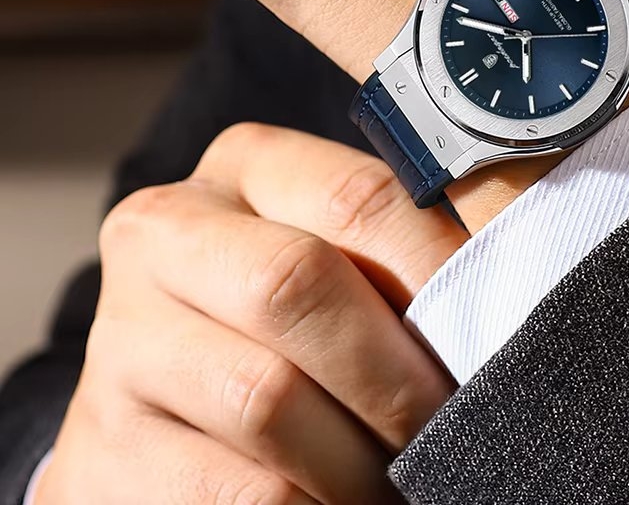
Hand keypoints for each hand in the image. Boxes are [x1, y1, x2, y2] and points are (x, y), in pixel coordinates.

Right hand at [36, 125, 467, 504]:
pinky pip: (235, 492)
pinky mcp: (101, 448)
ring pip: (263, 396)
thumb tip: (518, 266)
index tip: (501, 326)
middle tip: (450, 419)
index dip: (440, 269)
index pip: (356, 195)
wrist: (177, 400)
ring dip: (357, 456)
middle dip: (393, 370)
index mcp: (244, 166)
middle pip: (294, 284)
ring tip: (404, 471)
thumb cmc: (298, 316)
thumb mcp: (344, 253)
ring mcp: (119, 340)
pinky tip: (342, 502)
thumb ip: (405, 244)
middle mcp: (165, 230)